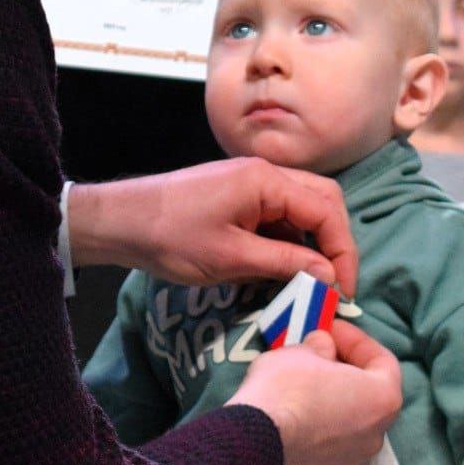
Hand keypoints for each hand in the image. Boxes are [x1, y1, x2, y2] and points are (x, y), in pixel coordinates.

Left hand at [67, 156, 358, 295]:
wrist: (120, 222)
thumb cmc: (172, 237)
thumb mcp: (232, 258)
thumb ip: (285, 263)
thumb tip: (329, 275)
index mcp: (266, 180)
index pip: (327, 211)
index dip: (342, 252)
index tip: (343, 290)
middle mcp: (264, 174)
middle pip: (321, 201)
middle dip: (333, 242)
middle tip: (333, 283)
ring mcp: (249, 183)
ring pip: (299, 208)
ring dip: (310, 242)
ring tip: (310, 281)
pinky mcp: (236, 196)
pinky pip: (275, 214)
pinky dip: (286, 240)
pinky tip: (281, 268)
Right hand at [227, 321, 400, 464]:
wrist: (255, 444)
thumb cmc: (287, 390)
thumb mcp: (303, 352)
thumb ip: (321, 347)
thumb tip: (323, 348)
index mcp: (381, 400)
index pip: (382, 361)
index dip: (355, 339)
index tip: (330, 328)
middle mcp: (376, 434)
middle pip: (366, 392)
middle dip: (343, 368)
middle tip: (316, 351)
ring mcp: (352, 459)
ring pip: (347, 419)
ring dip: (330, 396)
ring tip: (300, 379)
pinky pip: (328, 439)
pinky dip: (317, 421)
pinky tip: (291, 409)